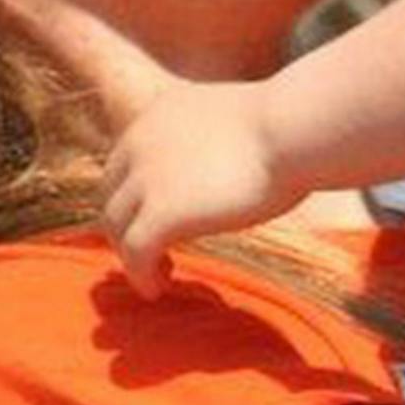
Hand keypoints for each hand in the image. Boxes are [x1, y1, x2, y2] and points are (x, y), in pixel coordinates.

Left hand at [100, 77, 295, 292]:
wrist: (292, 131)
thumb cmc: (288, 130)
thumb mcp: (236, 122)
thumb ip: (216, 141)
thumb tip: (236, 161)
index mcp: (157, 115)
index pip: (123, 163)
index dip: (135, 197)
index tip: (160, 219)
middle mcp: (140, 142)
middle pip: (112, 196)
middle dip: (127, 226)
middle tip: (155, 252)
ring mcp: (146, 180)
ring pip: (116, 227)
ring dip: (132, 255)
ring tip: (159, 275)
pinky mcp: (160, 214)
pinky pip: (134, 254)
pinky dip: (140, 276)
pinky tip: (156, 289)